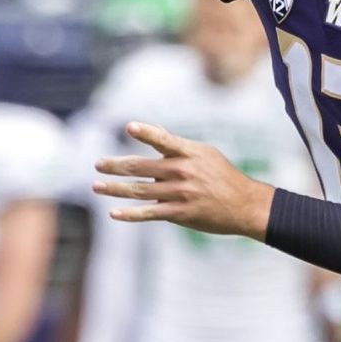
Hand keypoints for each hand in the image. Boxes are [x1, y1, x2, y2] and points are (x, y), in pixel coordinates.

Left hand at [94, 123, 274, 237]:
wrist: (244, 205)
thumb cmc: (223, 176)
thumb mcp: (204, 154)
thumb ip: (177, 145)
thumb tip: (156, 130)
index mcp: (188, 153)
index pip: (163, 139)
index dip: (146, 132)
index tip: (129, 127)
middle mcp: (182, 171)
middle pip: (141, 167)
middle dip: (115, 165)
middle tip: (97, 164)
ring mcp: (180, 193)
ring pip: (140, 190)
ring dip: (115, 188)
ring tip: (96, 186)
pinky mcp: (180, 213)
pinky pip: (150, 213)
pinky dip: (130, 214)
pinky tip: (114, 213)